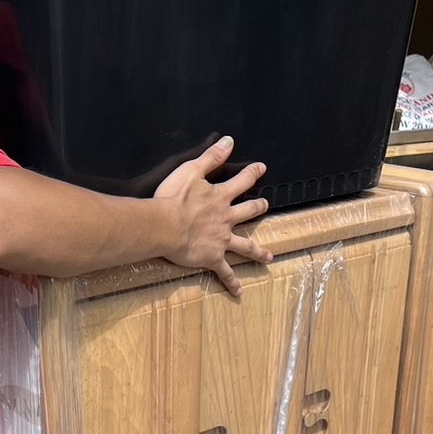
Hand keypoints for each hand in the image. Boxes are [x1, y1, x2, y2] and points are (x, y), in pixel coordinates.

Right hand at [153, 136, 271, 295]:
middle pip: (249, 212)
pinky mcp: (212, 258)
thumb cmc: (172, 199)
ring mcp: (221, 240)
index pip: (242, 182)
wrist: (164, 226)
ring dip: (258, 251)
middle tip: (265, 206)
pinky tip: (239, 291)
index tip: (262, 169)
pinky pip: (225, 272)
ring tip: (268, 257)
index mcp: (220, 197)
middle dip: (258, 208)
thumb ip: (211, 157)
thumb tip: (229, 141)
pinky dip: (231, 283)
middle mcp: (226, 219)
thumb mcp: (191, 171)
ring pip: (245, 246)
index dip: (253, 174)